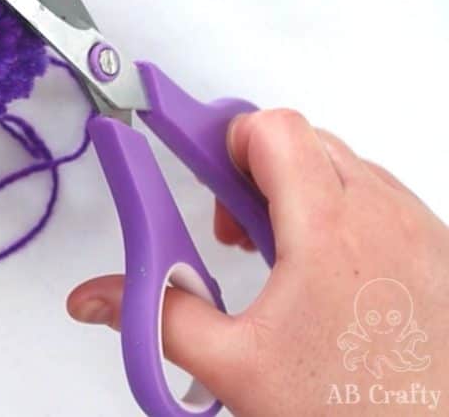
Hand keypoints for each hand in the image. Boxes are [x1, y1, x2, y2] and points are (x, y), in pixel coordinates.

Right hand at [67, 109, 448, 415]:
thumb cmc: (356, 410)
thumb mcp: (236, 365)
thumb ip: (157, 316)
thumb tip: (101, 297)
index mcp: (329, 229)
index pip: (270, 128)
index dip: (223, 139)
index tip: (191, 152)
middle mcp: (384, 216)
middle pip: (304, 141)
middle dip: (255, 172)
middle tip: (233, 228)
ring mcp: (420, 231)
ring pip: (346, 168)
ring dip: (301, 192)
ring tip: (279, 257)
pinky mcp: (440, 253)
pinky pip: (383, 199)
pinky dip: (346, 215)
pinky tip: (327, 273)